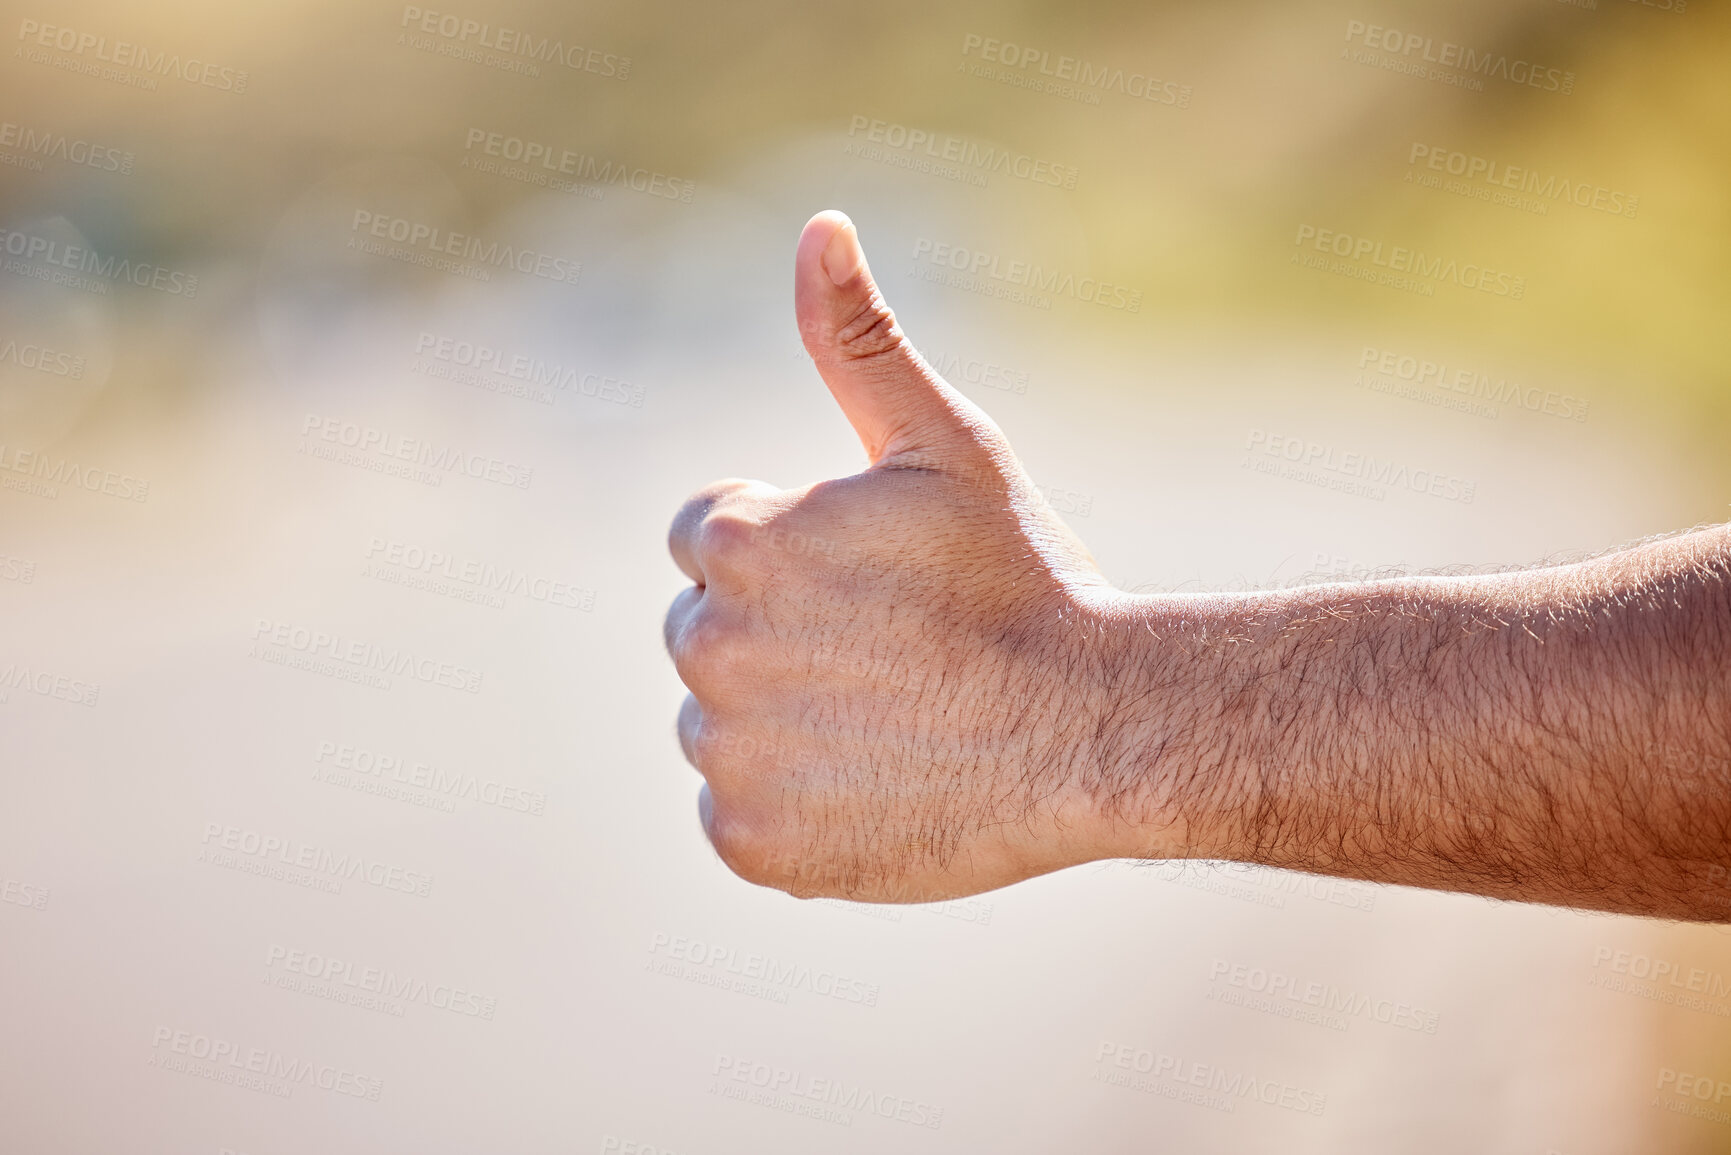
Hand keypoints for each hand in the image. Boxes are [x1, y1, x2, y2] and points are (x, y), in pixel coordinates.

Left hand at [664, 211, 1134, 901]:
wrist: (1097, 734)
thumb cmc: (1024, 581)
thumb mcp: (947, 446)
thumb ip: (860, 343)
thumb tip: (817, 227)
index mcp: (740, 540)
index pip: (707, 537)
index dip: (793, 553)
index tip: (871, 581)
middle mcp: (711, 647)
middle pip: (706, 630)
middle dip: (777, 633)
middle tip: (890, 651)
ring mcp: (730, 755)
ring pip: (718, 724)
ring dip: (780, 720)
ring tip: (890, 717)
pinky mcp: (752, 845)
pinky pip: (737, 813)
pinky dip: (788, 805)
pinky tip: (875, 783)